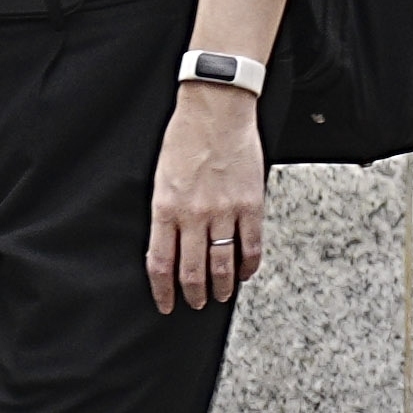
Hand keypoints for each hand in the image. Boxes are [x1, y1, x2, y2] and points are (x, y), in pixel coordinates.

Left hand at [150, 87, 269, 313]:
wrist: (216, 107)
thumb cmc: (184, 137)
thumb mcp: (161, 176)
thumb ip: (165, 213)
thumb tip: (168, 247)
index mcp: (165, 207)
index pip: (160, 263)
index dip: (163, 290)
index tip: (165, 304)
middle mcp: (193, 214)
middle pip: (192, 271)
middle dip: (193, 295)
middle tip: (196, 303)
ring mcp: (224, 210)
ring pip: (222, 265)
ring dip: (221, 287)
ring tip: (221, 295)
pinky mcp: (251, 203)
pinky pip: (251, 246)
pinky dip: (248, 266)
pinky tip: (245, 272)